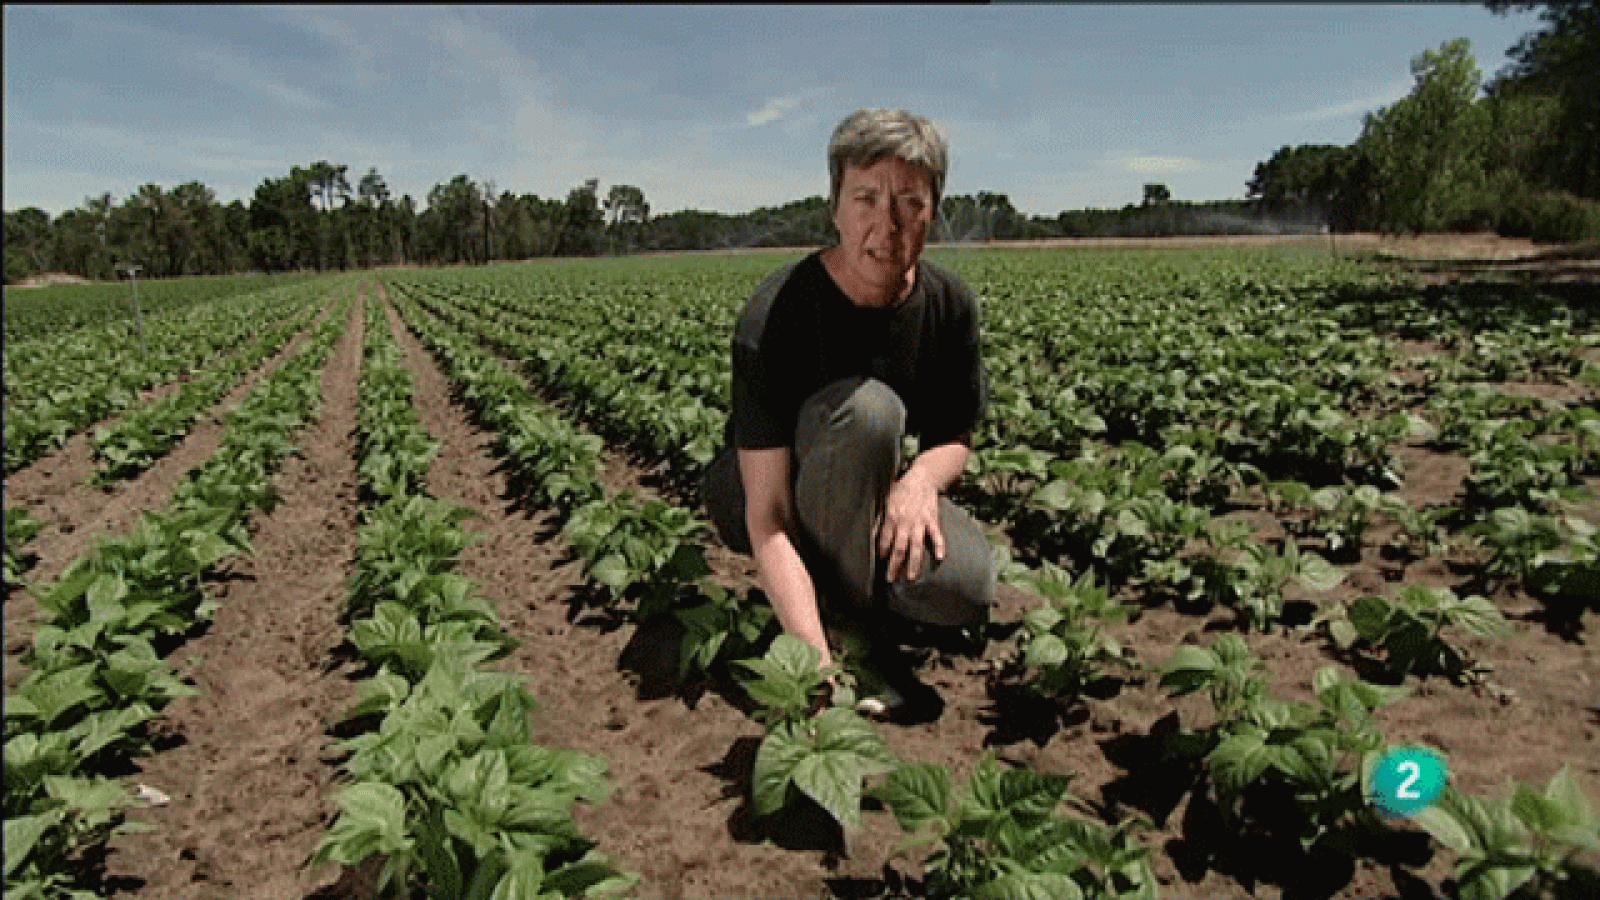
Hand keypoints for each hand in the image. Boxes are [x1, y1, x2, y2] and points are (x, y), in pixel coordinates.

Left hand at [877, 468, 943, 583]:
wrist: (922, 478)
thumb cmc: (901, 489)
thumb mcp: (885, 499)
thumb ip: (879, 516)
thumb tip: (870, 530)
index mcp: (891, 517)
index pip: (883, 541)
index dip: (881, 553)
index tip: (878, 564)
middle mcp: (905, 522)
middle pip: (898, 548)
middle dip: (894, 565)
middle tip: (890, 579)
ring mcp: (920, 522)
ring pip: (916, 546)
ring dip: (914, 563)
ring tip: (910, 577)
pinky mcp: (932, 520)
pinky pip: (936, 535)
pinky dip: (939, 546)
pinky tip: (940, 558)